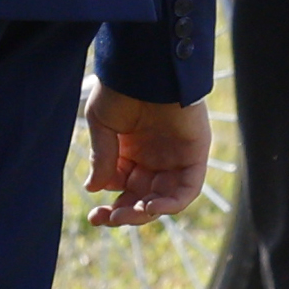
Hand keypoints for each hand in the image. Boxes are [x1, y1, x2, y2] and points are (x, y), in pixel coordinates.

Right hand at [85, 88, 207, 230]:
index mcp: (130, 152)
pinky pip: (187, 189)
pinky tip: (149, 207)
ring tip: (126, 214)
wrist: (146, 69)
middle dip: (124, 214)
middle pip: (142, 198)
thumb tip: (94, 189)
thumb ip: (102, 158)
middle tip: (106, 219)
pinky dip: (172, 203)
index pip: (122, 188)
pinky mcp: (194, 156)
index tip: (94, 215)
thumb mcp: (102, 125)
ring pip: (164, 198)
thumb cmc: (120, 91)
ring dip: (146, 212)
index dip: (109, 205)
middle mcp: (153, 159)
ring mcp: (175, 159)